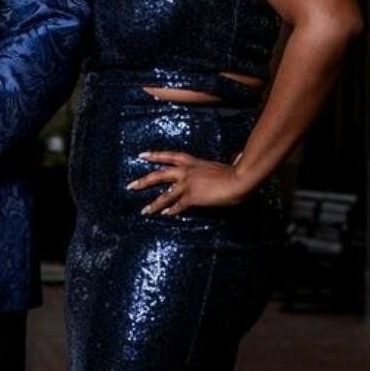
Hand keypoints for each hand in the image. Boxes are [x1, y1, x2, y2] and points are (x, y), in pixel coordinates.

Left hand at [126, 151, 250, 215]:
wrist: (238, 179)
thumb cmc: (236, 172)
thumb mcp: (223, 165)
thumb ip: (221, 164)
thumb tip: (237, 156)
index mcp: (193, 162)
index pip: (169, 156)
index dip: (155, 155)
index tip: (141, 155)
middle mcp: (186, 171)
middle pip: (159, 175)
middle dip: (144, 181)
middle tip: (131, 186)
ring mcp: (188, 184)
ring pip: (165, 195)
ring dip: (154, 204)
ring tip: (144, 211)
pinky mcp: (192, 197)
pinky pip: (178, 206)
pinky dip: (172, 211)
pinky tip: (166, 214)